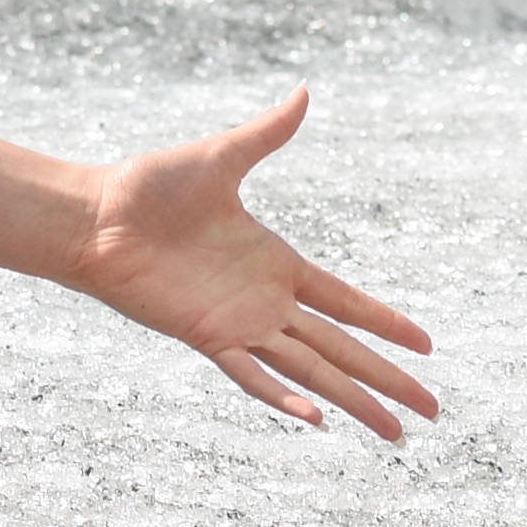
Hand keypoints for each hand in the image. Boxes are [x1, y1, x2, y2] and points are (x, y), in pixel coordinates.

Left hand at [69, 86, 439, 438]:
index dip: (386, 324)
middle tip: (431, 409)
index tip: (425, 346)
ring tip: (394, 434)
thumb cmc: (148, 187)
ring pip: (312, 373)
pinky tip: (319, 420)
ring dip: (353, 402)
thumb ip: (266, 134)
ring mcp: (239, 324)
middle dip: (388, 380)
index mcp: (277, 262)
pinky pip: (253, 375)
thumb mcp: (221, 155)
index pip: (347, 302)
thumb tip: (304, 91)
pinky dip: (285, 397)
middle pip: (343, 349)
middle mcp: (266, 302)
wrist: (94, 216)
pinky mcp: (207, 337)